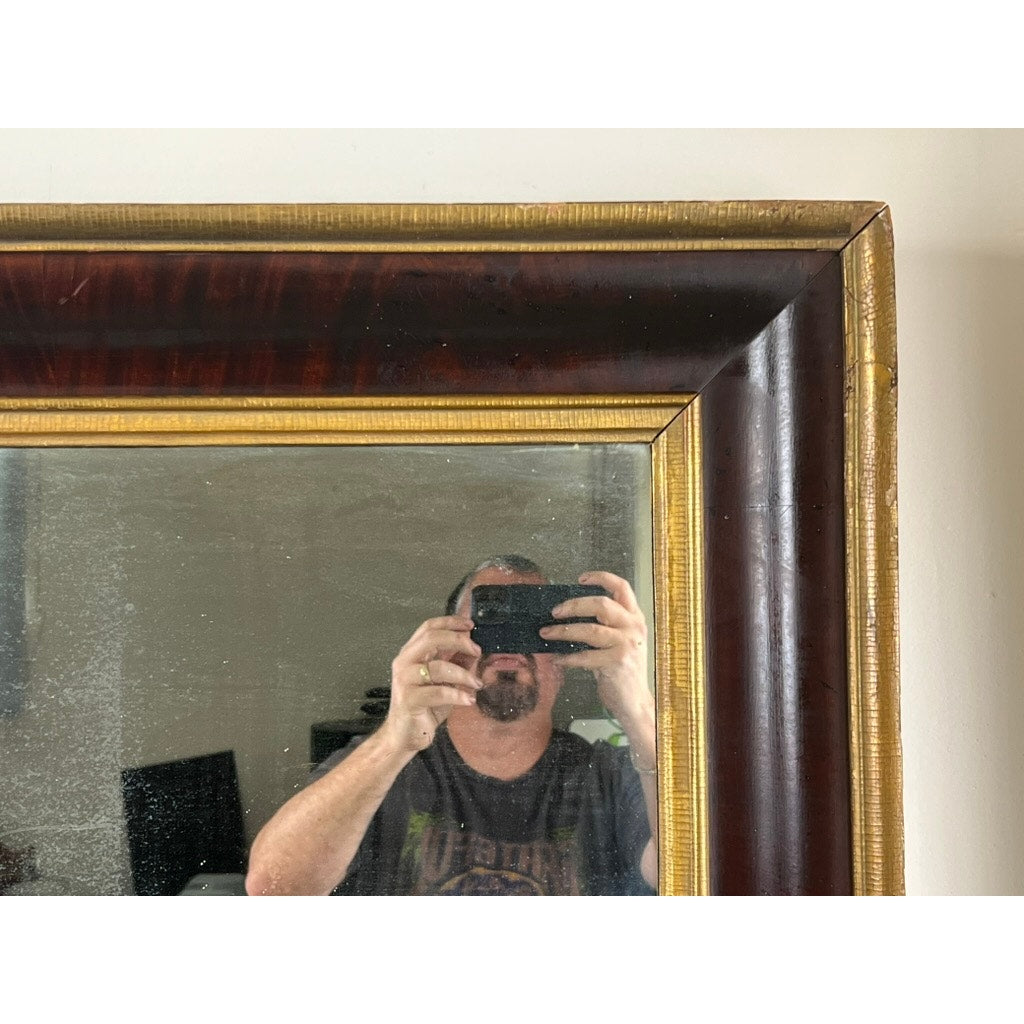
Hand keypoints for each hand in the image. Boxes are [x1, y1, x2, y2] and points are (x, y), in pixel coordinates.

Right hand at [380, 615, 482, 753]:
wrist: (404, 736)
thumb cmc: (425, 706)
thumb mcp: (446, 681)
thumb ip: (457, 663)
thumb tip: (475, 649)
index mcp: (412, 653)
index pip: (428, 627)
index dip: (450, 622)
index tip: (470, 624)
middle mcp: (405, 662)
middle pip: (431, 638)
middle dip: (458, 641)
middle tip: (477, 650)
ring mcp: (405, 680)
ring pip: (438, 667)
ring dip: (464, 674)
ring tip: (477, 684)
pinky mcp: (409, 699)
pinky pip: (438, 692)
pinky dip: (457, 694)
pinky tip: (469, 700)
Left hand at [540, 571, 650, 723]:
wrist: (634, 700)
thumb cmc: (621, 669)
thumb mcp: (619, 641)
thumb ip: (604, 625)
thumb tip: (568, 615)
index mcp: (634, 617)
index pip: (622, 587)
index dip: (601, 578)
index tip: (580, 579)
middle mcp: (633, 627)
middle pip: (602, 604)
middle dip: (574, 605)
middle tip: (555, 612)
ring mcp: (627, 645)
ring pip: (590, 630)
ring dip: (563, 631)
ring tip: (546, 633)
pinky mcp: (617, 663)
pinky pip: (585, 656)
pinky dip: (568, 657)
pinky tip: (558, 659)